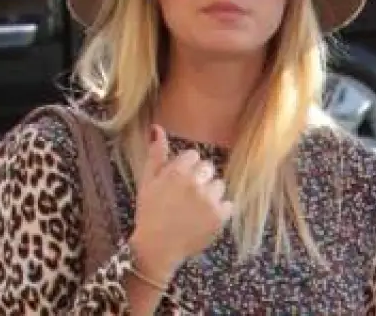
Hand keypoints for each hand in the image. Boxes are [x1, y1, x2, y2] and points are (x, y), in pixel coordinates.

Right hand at [128, 124, 233, 276]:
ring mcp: (209, 200)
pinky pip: (228, 204)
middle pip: (208, 168)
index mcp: (177, 171)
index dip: (186, 170)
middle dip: (199, 180)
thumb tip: (157, 127)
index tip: (177, 185)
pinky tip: (204, 218)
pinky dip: (220, 211)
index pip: (194, 156)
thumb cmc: (149, 213)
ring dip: (211, 194)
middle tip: (186, 198)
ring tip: (195, 210)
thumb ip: (155, 154)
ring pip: (219, 185)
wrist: (156, 248)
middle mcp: (195, 183)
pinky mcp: (219, 217)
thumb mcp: (147, 182)